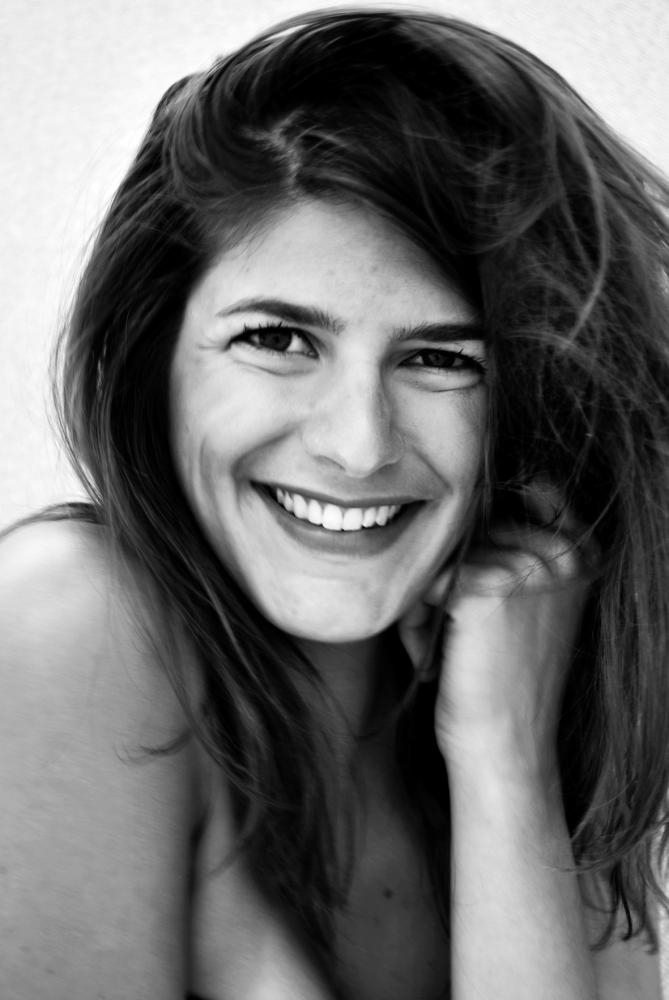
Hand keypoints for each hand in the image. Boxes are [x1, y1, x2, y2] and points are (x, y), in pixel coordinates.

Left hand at [399, 490, 595, 775]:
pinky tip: (437, 663)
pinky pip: (422, 585)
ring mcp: (525, 570)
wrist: (505, 748)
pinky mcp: (486, 592)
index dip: (483, 550)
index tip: (482, 604)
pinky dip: (415, 624)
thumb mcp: (529, 608)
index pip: (516, 505)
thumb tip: (463, 505)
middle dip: (450, 584)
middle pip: (468, 536)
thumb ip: (513, 552)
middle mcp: (560, 555)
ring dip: (427, 607)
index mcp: (579, 555)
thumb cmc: (505, 682)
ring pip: (440, 562)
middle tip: (457, 642)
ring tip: (448, 654)